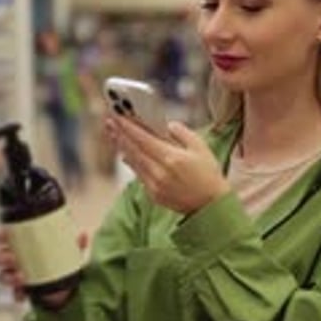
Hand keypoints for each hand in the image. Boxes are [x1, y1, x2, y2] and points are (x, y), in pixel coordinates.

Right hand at [0, 226, 88, 306]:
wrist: (67, 283)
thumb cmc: (61, 259)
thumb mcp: (69, 249)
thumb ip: (75, 243)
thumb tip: (83, 235)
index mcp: (21, 244)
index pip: (3, 235)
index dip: (0, 234)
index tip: (3, 235)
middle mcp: (13, 259)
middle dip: (0, 257)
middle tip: (13, 258)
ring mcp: (15, 275)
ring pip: (2, 275)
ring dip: (8, 276)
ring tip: (22, 277)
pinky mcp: (21, 290)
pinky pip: (15, 293)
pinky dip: (19, 294)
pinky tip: (24, 294)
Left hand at [105, 116, 229, 214]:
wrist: (211, 204)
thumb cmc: (209, 174)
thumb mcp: (201, 147)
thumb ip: (182, 133)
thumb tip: (167, 125)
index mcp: (171, 158)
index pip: (143, 139)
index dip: (128, 127)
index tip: (117, 116)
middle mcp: (160, 172)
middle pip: (133, 150)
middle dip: (119, 134)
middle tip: (109, 122)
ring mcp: (155, 185)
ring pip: (133, 162)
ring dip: (122, 147)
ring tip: (113, 135)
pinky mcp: (154, 194)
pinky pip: (138, 175)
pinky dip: (131, 163)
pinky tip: (126, 155)